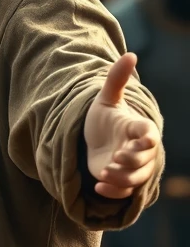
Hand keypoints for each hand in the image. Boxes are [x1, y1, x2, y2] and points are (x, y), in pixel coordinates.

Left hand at [84, 53, 161, 199]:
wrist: (96, 138)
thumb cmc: (105, 118)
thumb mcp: (106, 98)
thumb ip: (116, 79)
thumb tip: (130, 54)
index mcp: (138, 129)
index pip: (150, 135)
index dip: (148, 139)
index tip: (141, 140)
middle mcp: (139, 150)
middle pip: (145, 160)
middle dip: (133, 160)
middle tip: (115, 157)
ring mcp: (131, 167)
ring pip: (136, 178)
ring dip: (123, 178)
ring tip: (104, 172)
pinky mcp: (120, 180)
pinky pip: (123, 192)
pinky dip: (113, 192)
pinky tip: (98, 186)